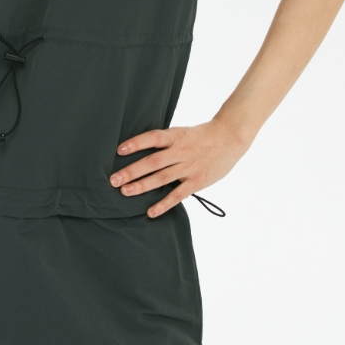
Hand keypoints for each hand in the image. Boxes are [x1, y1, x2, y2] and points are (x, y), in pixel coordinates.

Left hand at [109, 118, 249, 217]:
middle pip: (152, 161)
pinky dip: (164, 204)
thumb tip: (142, 150)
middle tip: (114, 179)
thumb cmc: (203, 135)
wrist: (230, 137)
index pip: (153, 138)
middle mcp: (180, 151)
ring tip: (125, 192)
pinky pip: (178, 194)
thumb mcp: (183, 132)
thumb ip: (166, 142)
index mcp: (176, 136)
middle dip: (132, 171)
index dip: (136, 143)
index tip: (119, 150)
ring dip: (142, 186)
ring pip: (162, 178)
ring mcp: (189, 167)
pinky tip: (151, 211)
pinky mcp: (197, 181)